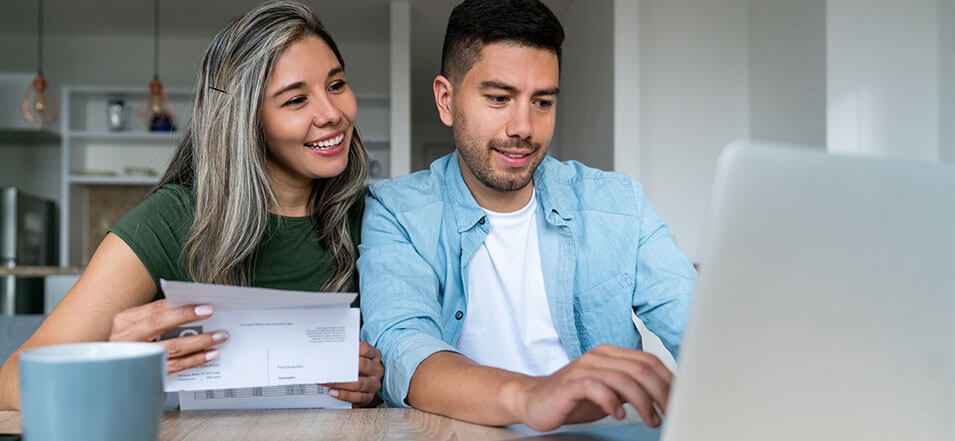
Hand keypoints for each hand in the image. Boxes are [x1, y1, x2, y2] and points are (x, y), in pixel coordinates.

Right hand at [108, 299, 228, 373]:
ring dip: (199, 341)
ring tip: (218, 336)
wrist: (115, 370)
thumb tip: (193, 307)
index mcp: (126, 321)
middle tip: (211, 314)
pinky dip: (195, 360)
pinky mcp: (147, 373)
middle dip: (187, 317)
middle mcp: (127, 338)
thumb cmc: (132, 342)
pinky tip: (210, 355)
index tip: (204, 306)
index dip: (181, 307)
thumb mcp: (138, 325)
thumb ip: (159, 316)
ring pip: (171, 347)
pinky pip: (175, 366)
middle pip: (160, 324)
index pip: (156, 309)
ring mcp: (137, 357)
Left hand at [321, 341, 383, 406]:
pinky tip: (333, 392)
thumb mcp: (358, 358)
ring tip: (327, 382)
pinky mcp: (369, 396)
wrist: (367, 386)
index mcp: (374, 356)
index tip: (338, 350)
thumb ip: (347, 354)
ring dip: (341, 384)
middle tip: (328, 368)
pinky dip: (344, 395)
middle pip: (362, 365)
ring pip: (359, 384)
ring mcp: (374, 384)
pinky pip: (358, 397)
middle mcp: (376, 370)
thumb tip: (329, 351)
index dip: (353, 349)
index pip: (365, 349)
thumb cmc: (359, 369)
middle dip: (344, 367)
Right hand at [514, 344, 671, 431]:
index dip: (668, 379)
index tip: (680, 399)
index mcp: (610, 354)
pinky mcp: (571, 383)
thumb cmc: (572, 398)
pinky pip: (597, 388)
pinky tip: (619, 415)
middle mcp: (598, 356)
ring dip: (642, 402)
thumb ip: (632, 388)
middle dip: (661, 392)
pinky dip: (612, 402)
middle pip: (640, 368)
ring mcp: (584, 367)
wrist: (533, 400)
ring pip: (623, 378)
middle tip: (670, 412)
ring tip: (650, 419)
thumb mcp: (609, 391)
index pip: (648, 360)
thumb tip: (664, 396)